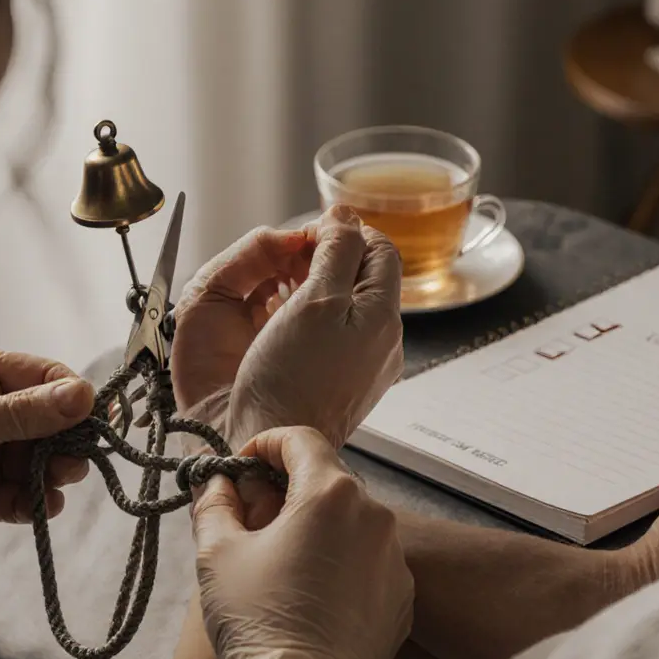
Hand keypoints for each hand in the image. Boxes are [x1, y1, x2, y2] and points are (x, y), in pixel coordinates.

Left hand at [0, 340, 94, 577]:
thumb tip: (85, 395)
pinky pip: (21, 494)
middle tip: (77, 462)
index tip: (98, 421)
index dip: (72, 398)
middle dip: (67, 440)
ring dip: (55, 472)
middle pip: (48, 420)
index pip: (41, 376)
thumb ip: (21, 414)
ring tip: (57, 484)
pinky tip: (40, 507)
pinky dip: (35, 501)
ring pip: (39, 459)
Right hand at [171, 205, 402, 449]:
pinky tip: (288, 327)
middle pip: (368, 276)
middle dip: (331, 258)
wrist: (274, 442)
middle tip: (292, 262)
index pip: (380, 249)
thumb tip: (345, 216)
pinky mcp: (348, 383)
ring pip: (352, 305)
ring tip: (285, 293)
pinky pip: (340, 335)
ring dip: (320, 288)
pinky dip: (316, 319)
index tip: (307, 236)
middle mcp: (385, 339)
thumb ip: (336, 251)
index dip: (345, 232)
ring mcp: (368, 364)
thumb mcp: (313, 299)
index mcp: (383, 314)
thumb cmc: (288, 377)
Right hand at [192, 426, 413, 658]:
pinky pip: (367, 560)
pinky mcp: (402, 597)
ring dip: (314, 526)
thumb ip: (216, 502)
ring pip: (349, 521)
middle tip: (248, 518)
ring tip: (277, 561)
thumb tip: (219, 482)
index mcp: (331, 494)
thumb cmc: (258, 621)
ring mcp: (394, 559)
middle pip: (326, 480)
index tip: (240, 468)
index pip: (300, 440)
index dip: (265, 445)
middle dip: (285, 489)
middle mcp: (374, 517)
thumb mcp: (216, 552)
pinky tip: (308, 591)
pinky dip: (338, 561)